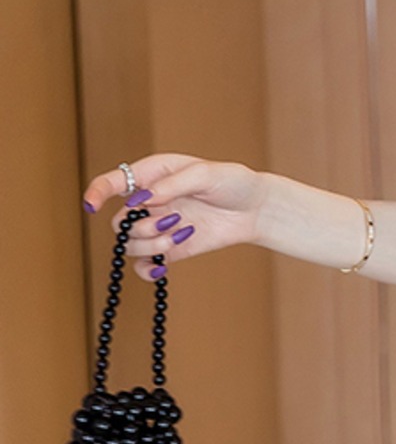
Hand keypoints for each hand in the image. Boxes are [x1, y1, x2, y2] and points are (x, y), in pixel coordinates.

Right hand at [82, 155, 264, 278]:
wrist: (256, 208)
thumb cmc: (233, 182)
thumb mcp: (205, 174)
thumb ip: (172, 185)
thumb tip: (142, 200)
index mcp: (151, 175)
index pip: (112, 183)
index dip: (96, 192)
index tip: (92, 205)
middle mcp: (149, 202)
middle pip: (120, 222)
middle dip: (141, 225)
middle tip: (173, 220)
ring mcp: (158, 226)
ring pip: (131, 244)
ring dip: (151, 244)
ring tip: (180, 235)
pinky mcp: (171, 248)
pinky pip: (145, 265)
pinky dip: (148, 270)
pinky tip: (162, 267)